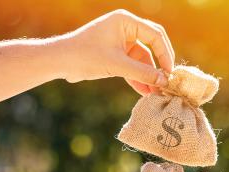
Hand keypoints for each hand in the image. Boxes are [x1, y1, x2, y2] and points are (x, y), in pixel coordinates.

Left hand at [58, 9, 174, 94]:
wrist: (59, 62)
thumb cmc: (85, 56)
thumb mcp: (117, 65)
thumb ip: (142, 73)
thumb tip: (164, 82)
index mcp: (125, 21)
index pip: (155, 35)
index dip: (165, 54)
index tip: (169, 73)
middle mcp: (125, 28)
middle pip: (151, 46)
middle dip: (158, 65)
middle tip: (167, 82)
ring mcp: (120, 42)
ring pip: (142, 59)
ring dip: (148, 76)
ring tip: (156, 93)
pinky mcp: (115, 55)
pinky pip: (132, 66)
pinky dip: (137, 78)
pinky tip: (145, 92)